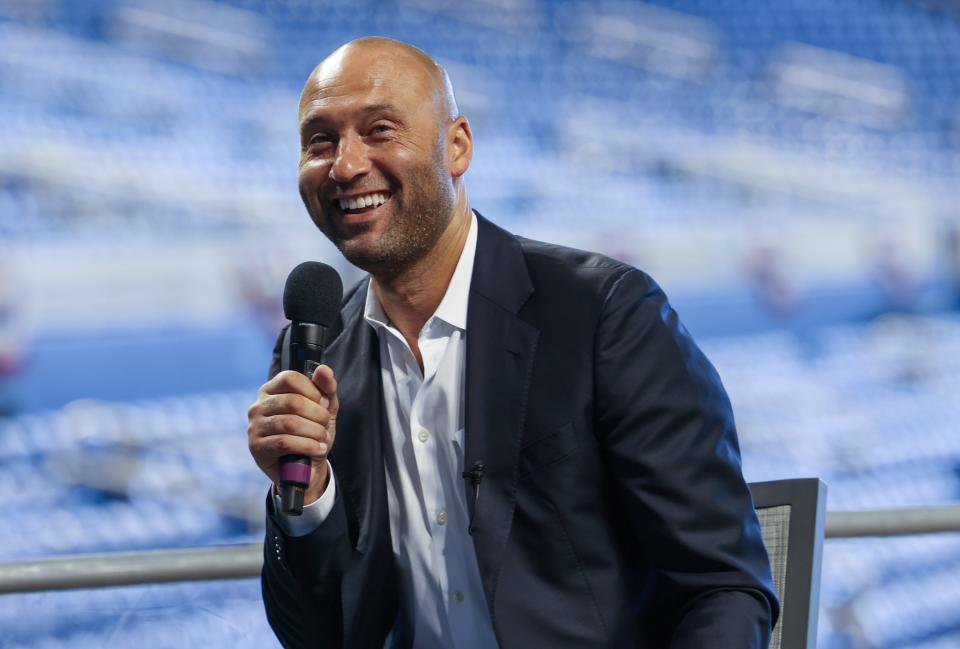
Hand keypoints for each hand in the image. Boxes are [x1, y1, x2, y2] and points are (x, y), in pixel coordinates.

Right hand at [248, 365, 338, 505]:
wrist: (305, 467)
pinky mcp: (257, 447)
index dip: (313, 391)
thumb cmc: (311, 432)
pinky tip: (317, 449)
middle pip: (292, 401)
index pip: (290, 378)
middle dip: (317, 415)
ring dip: (314, 432)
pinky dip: (307, 446)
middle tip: (325, 425)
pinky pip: (285, 443)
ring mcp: (255, 427)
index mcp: (271, 390)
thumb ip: (326, 388)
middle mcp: (258, 406)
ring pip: (290, 423)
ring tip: (322, 438)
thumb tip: (323, 369)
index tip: (324, 405)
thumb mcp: (324, 409)